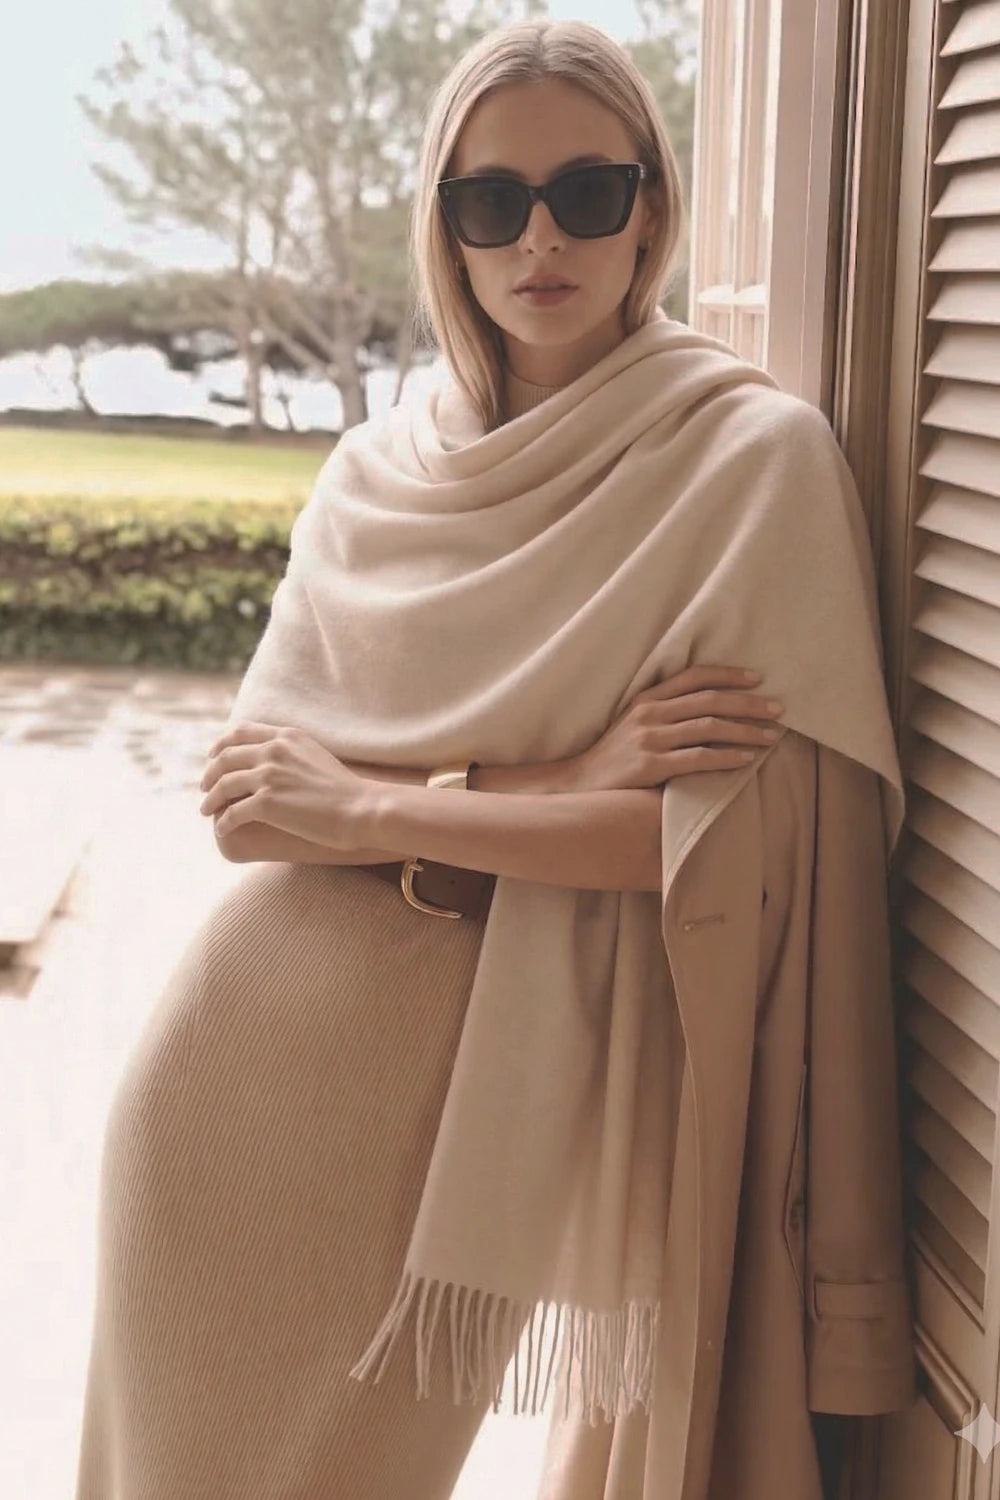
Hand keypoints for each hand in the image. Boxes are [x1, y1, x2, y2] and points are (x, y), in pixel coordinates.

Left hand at [199, 721, 368, 847]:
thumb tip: (274, 761)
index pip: (241, 732)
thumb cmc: (344, 790)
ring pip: (223, 785)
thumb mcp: (316, 756)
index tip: (213, 758)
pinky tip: (222, 831)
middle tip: (205, 788)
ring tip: (206, 811)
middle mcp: (274, 750)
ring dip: (210, 799)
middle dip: (210, 774)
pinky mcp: (266, 803)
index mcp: (286, 736)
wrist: (361, 809)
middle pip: (225, 757)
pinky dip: (224, 823)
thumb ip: (292, 752)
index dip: (221, 745)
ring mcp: (269, 776)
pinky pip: (233, 813)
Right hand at [566, 665, 785, 791]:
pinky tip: (746, 758)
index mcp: (647, 699)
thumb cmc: (614, 758)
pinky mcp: (650, 765)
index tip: (757, 678)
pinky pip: (697, 757)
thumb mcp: (634, 725)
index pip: (694, 676)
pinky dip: (726, 756)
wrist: (579, 784)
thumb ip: (665, 714)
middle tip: (777, 708)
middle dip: (747, 702)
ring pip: (708, 726)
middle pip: (708, 699)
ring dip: (745, 729)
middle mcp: (649, 713)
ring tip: (771, 735)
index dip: (728, 674)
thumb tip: (711, 712)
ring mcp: (649, 739)